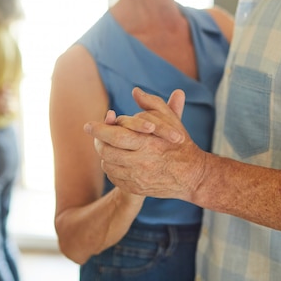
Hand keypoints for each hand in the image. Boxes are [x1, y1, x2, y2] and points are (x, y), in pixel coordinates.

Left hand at [84, 88, 206, 201]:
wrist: (192, 175)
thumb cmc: (180, 144)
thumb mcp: (171, 120)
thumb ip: (152, 103)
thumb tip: (135, 91)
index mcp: (146, 143)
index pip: (113, 135)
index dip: (97, 129)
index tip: (88, 125)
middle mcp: (139, 162)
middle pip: (105, 152)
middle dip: (98, 142)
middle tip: (97, 136)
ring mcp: (137, 178)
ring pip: (107, 165)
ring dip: (105, 155)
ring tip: (111, 147)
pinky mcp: (136, 189)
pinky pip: (114, 178)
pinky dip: (112, 169)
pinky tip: (118, 161)